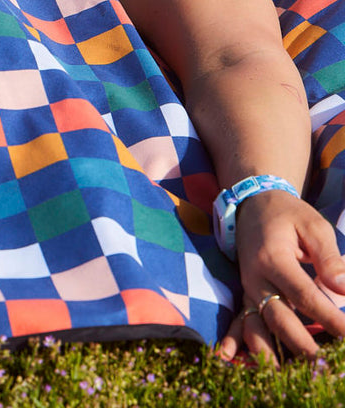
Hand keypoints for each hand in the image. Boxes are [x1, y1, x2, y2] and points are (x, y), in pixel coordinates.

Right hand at [219, 190, 344, 361]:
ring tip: (292, 376)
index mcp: (273, 258)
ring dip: (275, 352)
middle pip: (280, 319)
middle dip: (305, 347)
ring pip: (258, 326)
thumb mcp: (313, 226)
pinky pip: (244, 321)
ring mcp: (247, 286)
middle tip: (328, 368)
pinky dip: (246, 342)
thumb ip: (329, 258)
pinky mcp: (246, 293)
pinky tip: (248, 362)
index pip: (305, 297)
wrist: (251, 203)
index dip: (330, 319)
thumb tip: (342, 289)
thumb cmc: (288, 215)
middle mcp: (255, 277)